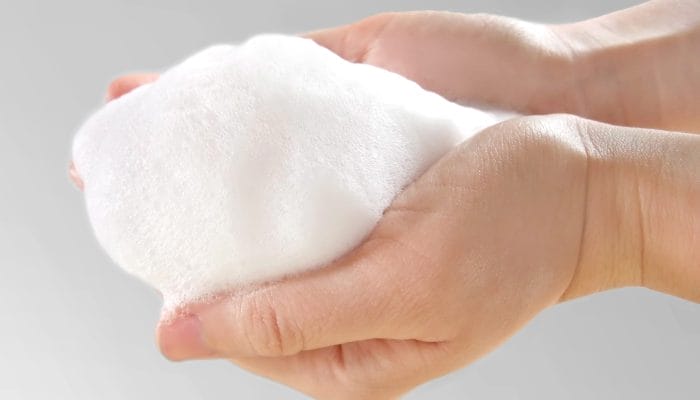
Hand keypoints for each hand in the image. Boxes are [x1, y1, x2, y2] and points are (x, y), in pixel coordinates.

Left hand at [157, 113, 699, 398]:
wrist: (579, 184)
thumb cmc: (511, 233)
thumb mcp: (403, 284)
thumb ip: (298, 319)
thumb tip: (187, 338)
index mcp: (354, 359)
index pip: (240, 339)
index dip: (192, 297)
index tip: (157, 236)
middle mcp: (351, 326)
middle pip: (251, 303)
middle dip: (207, 255)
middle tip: (175, 195)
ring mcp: (365, 283)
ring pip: (274, 264)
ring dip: (238, 224)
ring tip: (209, 178)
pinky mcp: (377, 242)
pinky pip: (307, 234)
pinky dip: (278, 206)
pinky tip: (267, 178)